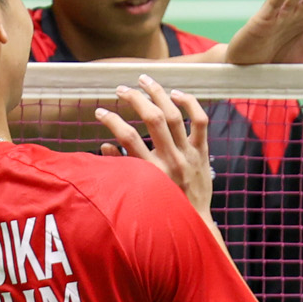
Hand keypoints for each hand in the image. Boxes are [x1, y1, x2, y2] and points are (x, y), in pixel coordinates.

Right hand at [97, 76, 211, 218]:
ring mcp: (189, 154)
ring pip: (174, 115)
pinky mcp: (203, 152)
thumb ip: (121, 168)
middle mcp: (171, 160)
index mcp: (151, 171)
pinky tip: (176, 93)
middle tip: (121, 89)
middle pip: (152, 119)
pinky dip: (190, 103)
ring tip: (144, 79)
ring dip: (158, 93)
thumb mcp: (138, 191)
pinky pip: (200, 121)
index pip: (127, 138)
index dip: (111, 120)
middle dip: (135, 99)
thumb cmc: (164, 208)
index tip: (99, 111)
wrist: (195, 222)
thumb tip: (105, 146)